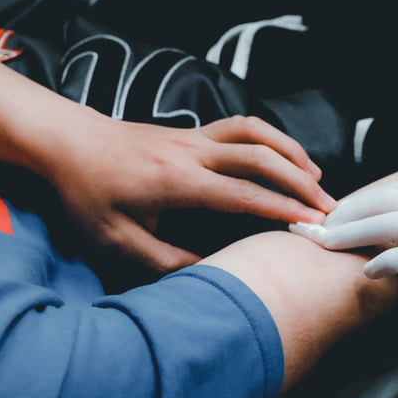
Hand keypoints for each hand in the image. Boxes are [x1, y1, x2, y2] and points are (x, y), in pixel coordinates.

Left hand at [47, 113, 335, 272]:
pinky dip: (272, 138)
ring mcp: (195, 136)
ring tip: (317, 178)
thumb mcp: (115, 240)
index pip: (242, 194)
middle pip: (261, 158)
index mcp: (176, 182)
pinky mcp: (194, 131)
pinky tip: (285, 156)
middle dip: (301, 183)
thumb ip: (164, 260)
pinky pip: (244, 126)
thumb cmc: (89, 193)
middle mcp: (193, 153)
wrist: (69, 143)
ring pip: (257, 133)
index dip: (282, 209)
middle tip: (329, 207)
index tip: (312, 224)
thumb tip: (210, 271)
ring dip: (292, 153)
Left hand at [291, 157, 397, 325]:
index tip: (340, 211)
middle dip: (343, 215)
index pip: (395, 189)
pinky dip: (382, 264)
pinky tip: (366, 273)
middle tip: (315, 228)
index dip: (363, 200)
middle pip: (380, 204)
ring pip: (383, 227)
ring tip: (323, 245)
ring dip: (348, 235)